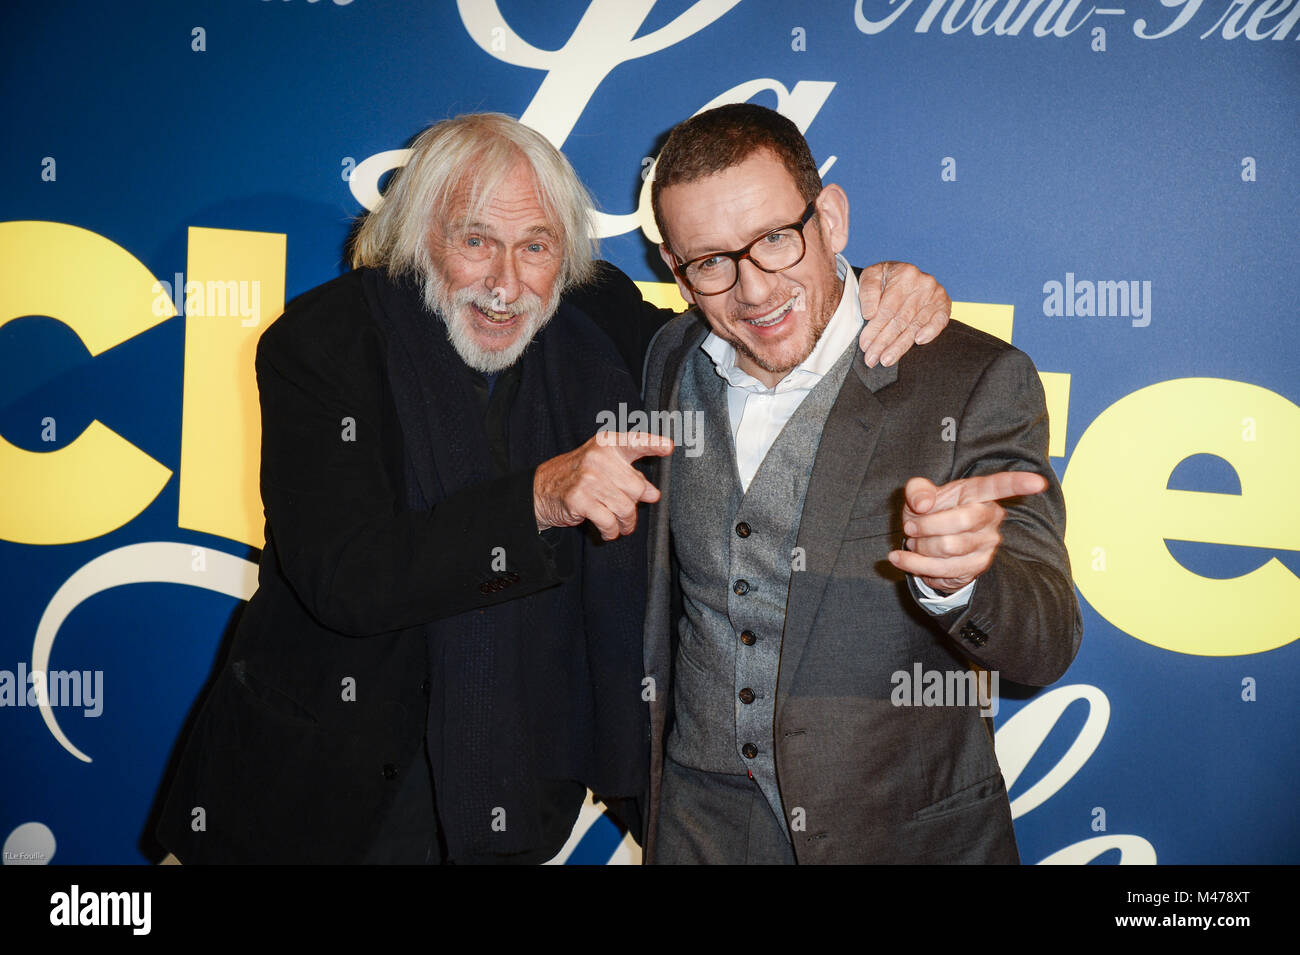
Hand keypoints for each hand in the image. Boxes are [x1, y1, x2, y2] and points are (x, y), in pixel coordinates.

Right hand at [533, 431, 673, 539]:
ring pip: (625, 508)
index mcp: (607, 445)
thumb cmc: (579, 476)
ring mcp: (588, 479)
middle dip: (635, 506)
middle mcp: (598, 458)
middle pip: (637, 489)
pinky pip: (609, 522)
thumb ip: (630, 476)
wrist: (541, 489)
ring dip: (625, 523)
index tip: (669, 447)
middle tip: (627, 512)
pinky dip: (611, 531)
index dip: (654, 444)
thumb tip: (653, 494)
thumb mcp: (604, 467)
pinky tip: (608, 530)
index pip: (635, 441)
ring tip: (620, 525)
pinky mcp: (580, 500)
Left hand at [857, 261, 950, 366]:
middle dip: (884, 342)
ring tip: (886, 360)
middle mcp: (923, 283)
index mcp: (904, 274)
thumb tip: (870, 314)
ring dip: (900, 346)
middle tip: (872, 359)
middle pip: (901, 320)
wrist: (903, 273)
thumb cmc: (885, 278)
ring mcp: (935, 294)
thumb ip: (868, 291)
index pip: (887, 309)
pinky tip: (919, 342)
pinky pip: (939, 321)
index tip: (864, 345)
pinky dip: (930, 332)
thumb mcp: (871, 276)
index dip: (875, 329)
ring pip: (915, 325)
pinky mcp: (944, 304)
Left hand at [887, 471, 1047, 592]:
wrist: (926, 547)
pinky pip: (943, 569)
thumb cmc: (928, 513)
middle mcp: (989, 517)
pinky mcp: (977, 567)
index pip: (1001, 485)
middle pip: (963, 520)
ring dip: (920, 546)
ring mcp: (987, 544)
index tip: (1039, 482)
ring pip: (950, 547)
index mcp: (977, 493)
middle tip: (910, 527)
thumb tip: (923, 504)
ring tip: (913, 542)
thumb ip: (918, 491)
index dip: (1018, 483)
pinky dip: (913, 563)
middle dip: (927, 525)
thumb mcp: (918, 496)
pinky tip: (900, 558)